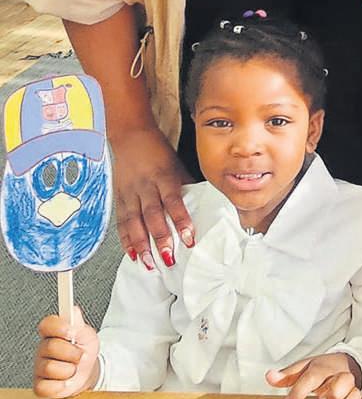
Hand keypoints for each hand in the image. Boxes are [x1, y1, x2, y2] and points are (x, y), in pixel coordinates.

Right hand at [34, 308, 99, 397]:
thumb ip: (79, 324)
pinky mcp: (40, 385)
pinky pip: (46, 387)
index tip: (71, 332)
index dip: (59, 327)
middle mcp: (43, 349)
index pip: (46, 324)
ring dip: (70, 370)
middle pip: (51, 347)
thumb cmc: (84, 352)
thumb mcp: (86, 336)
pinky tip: (66, 381)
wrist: (87, 373)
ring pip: (51, 368)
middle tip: (78, 355)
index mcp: (52, 333)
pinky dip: (61, 386)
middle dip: (72, 352)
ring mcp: (39, 367)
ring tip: (73, 369)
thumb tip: (73, 310)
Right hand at [111, 124, 194, 268]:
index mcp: (164, 177)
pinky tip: (132, 253)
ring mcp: (130, 193)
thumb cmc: (159, 152)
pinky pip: (121, 221)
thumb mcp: (177, 166)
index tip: (188, 238)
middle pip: (152, 216)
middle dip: (160, 239)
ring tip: (150, 263)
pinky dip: (125, 239)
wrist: (131, 136)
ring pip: (134, 222)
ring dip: (141, 244)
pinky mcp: (119, 197)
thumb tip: (205, 208)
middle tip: (168, 258)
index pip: (173, 201)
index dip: (181, 221)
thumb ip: (187, 188)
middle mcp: (146, 186)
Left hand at [266, 352, 361, 398]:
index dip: (298, 393)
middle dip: (335, 393)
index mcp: (323, 369)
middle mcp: (339, 378)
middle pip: (345, 380)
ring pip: (355, 397)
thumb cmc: (321, 369)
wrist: (346, 364)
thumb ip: (286, 374)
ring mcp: (350, 390)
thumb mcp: (303, 367)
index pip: (311, 378)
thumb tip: (269, 376)